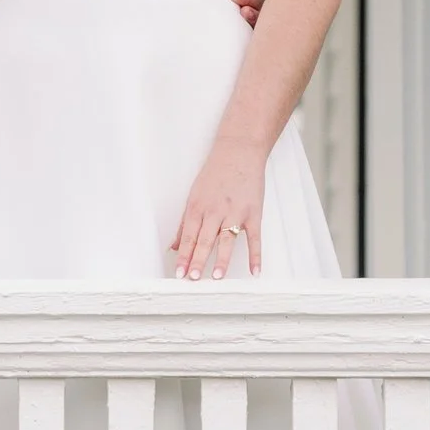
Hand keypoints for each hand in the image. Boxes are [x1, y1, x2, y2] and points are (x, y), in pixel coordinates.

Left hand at [174, 146, 264, 281]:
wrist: (239, 151)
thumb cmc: (215, 173)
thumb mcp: (194, 195)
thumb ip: (185, 222)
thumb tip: (173, 245)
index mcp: (197, 206)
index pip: (188, 236)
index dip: (183, 256)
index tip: (179, 273)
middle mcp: (215, 210)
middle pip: (204, 240)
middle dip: (197, 260)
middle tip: (192, 279)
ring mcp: (235, 211)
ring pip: (226, 240)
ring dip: (221, 260)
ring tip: (217, 278)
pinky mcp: (253, 212)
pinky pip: (254, 237)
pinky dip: (255, 255)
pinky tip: (254, 271)